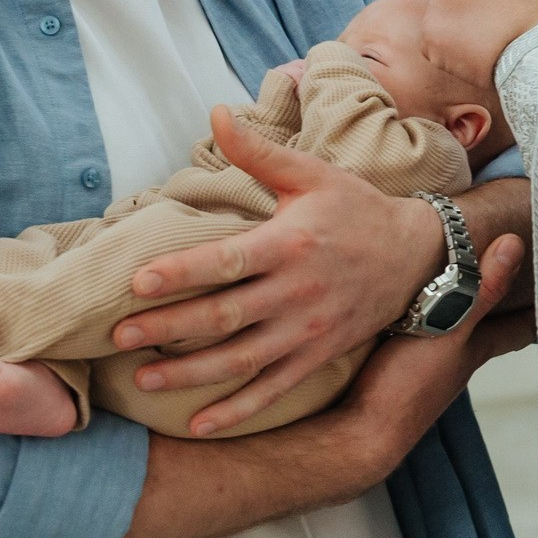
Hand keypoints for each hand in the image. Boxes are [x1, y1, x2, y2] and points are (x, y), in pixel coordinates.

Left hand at [114, 106, 480, 435]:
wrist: (419, 255)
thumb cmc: (356, 209)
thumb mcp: (312, 175)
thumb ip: (258, 152)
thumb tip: (214, 113)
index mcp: (291, 243)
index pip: (227, 261)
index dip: (182, 273)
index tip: (138, 283)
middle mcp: (298, 291)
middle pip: (225, 316)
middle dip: (169, 328)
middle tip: (118, 336)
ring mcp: (309, 330)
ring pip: (243, 360)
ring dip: (191, 374)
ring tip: (144, 379)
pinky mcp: (319, 355)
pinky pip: (274, 388)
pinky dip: (238, 410)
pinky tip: (200, 424)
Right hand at [336, 239, 534, 461]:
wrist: (360, 433)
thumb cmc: (406, 389)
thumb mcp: (448, 330)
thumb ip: (480, 291)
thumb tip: (514, 247)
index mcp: (475, 348)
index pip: (519, 325)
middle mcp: (457, 358)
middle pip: (491, 328)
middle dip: (505, 304)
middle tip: (523, 278)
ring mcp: (428, 367)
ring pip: (456, 331)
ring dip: (466, 309)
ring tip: (472, 283)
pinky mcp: (398, 368)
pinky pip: (422, 335)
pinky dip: (429, 318)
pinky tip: (416, 310)